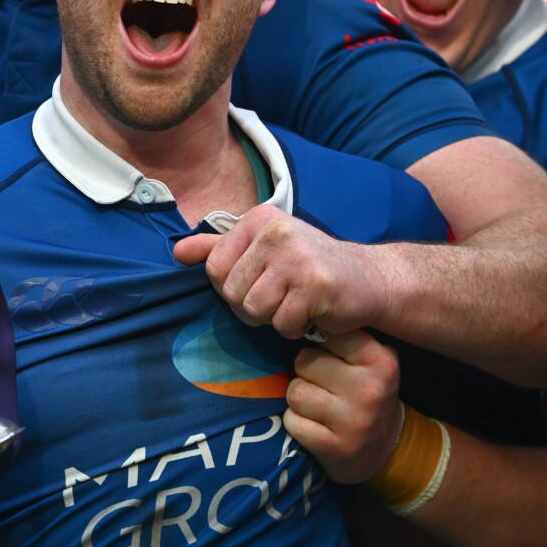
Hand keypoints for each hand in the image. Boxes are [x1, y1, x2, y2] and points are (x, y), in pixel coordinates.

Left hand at [174, 205, 387, 338]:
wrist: (369, 279)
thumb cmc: (308, 266)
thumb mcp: (262, 249)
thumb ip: (218, 248)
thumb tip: (177, 252)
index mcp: (258, 218)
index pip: (213, 268)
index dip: (231, 287)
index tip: (259, 283)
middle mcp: (275, 231)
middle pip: (231, 292)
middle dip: (252, 307)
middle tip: (281, 297)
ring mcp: (297, 257)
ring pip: (253, 310)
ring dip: (273, 319)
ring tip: (295, 304)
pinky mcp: (316, 285)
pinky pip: (282, 325)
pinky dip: (294, 328)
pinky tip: (312, 313)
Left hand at [282, 330, 401, 482]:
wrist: (387, 450)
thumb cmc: (367, 394)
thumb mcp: (370, 361)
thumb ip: (343, 337)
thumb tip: (300, 315)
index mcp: (380, 361)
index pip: (326, 332)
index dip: (320, 344)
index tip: (329, 356)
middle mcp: (369, 390)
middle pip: (303, 361)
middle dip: (306, 373)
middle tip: (324, 386)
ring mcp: (353, 421)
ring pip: (294, 392)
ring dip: (299, 400)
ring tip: (319, 407)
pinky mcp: (334, 447)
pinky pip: (292, 421)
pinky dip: (296, 423)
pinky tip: (316, 427)